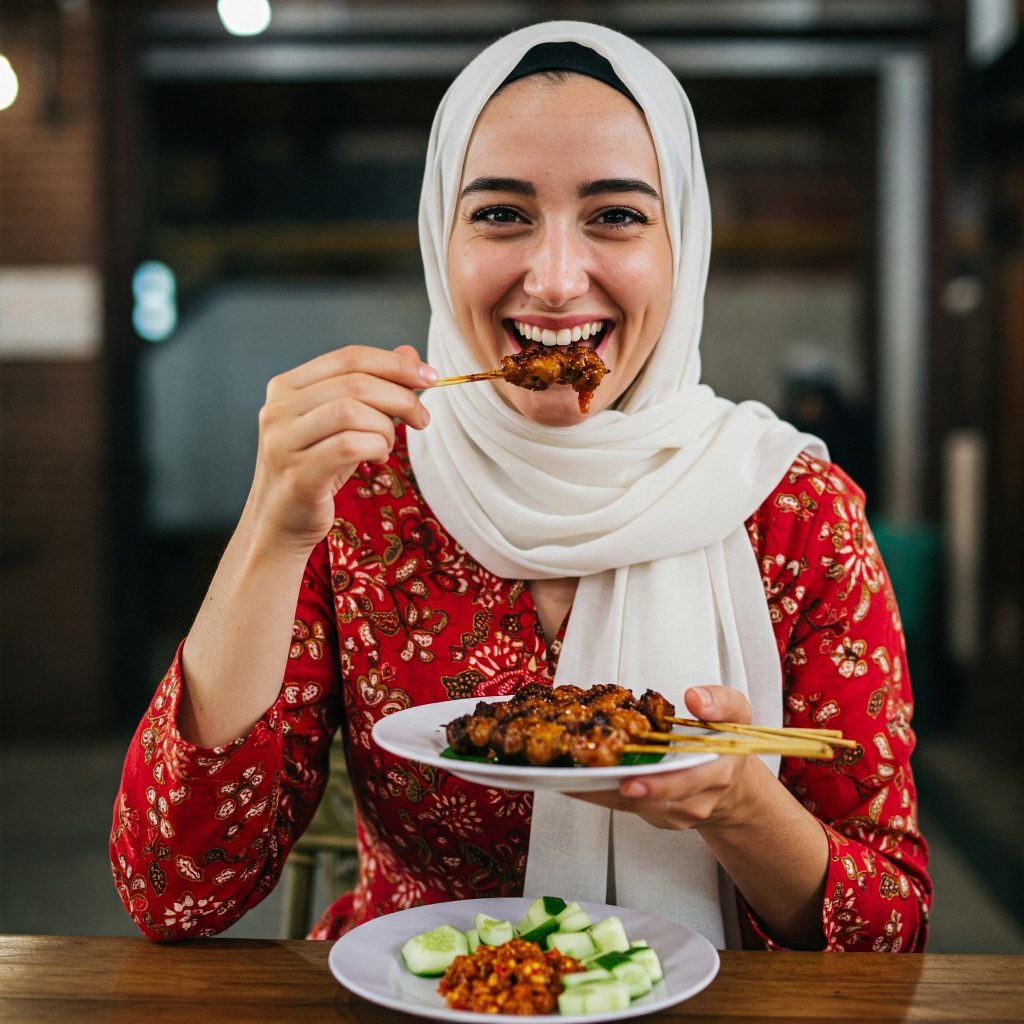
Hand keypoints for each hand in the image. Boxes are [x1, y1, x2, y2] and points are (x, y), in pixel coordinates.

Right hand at [244, 344, 436, 553]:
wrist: (280, 523)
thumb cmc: (315, 470)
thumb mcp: (342, 424)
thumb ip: (371, 388)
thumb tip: (409, 353)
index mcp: (287, 387)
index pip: (349, 358)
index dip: (395, 363)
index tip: (429, 377)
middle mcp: (278, 409)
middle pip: (354, 381)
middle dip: (400, 396)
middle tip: (421, 418)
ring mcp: (283, 442)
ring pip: (351, 411)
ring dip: (385, 427)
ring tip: (387, 446)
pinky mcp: (297, 474)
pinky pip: (349, 446)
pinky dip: (376, 448)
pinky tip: (377, 458)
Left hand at [573, 685, 763, 832]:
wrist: (730, 786)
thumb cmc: (726, 743)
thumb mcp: (736, 714)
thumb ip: (721, 703)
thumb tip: (695, 697)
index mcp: (716, 774)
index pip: (688, 783)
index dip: (659, 786)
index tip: (631, 783)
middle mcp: (693, 801)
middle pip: (652, 802)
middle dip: (617, 791)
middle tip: (585, 780)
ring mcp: (671, 813)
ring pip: (630, 807)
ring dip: (597, 792)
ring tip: (564, 776)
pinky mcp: (652, 815)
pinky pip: (621, 806)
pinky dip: (595, 793)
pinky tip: (568, 779)